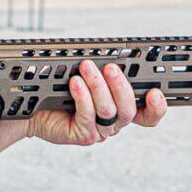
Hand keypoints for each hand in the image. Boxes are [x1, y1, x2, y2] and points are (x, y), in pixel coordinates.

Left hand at [26, 60, 167, 145]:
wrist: (34, 107)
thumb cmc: (62, 90)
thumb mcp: (89, 77)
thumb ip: (105, 71)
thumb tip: (115, 55)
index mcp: (121, 109)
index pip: (148, 114)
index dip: (156, 107)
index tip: (155, 92)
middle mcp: (113, 123)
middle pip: (128, 110)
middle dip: (120, 86)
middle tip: (111, 68)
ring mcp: (99, 131)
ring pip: (108, 111)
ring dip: (98, 86)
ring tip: (86, 68)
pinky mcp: (82, 135)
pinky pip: (87, 115)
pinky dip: (82, 96)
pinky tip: (75, 83)